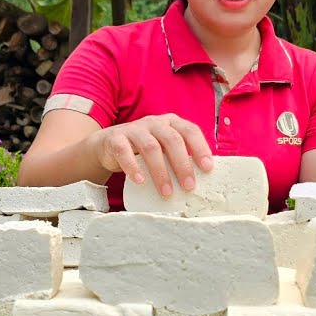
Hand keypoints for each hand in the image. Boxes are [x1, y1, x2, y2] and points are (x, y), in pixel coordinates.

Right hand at [88, 113, 213, 196]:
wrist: (107, 146)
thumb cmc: (143, 150)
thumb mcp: (163, 149)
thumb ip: (179, 156)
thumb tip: (203, 180)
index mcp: (171, 123)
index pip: (190, 130)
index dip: (200, 148)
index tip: (208, 168)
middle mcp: (154, 123)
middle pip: (172, 140)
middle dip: (182, 164)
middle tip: (189, 186)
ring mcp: (134, 129)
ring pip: (150, 148)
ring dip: (160, 172)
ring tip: (167, 192)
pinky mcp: (116, 139)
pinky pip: (124, 152)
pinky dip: (133, 167)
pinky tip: (140, 181)